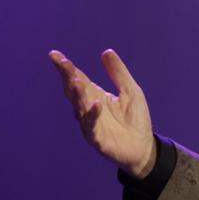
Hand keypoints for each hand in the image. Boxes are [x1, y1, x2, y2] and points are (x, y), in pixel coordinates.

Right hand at [49, 49, 156, 177]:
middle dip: (67, 77)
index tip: (54, 54)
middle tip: (61, 63)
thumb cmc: (136, 120)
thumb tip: (106, 52)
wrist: (143, 147)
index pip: (77, 78)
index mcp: (94, 96)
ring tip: (76, 80)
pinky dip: (92, 115)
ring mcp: (91, 124)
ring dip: (78, 94)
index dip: (66, 67)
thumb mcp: (131, 91)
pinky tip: (96, 104)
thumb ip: (118, 73)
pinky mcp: (97, 139)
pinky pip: (92, 126)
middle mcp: (88, 109)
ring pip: (80, 107)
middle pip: (74, 91)